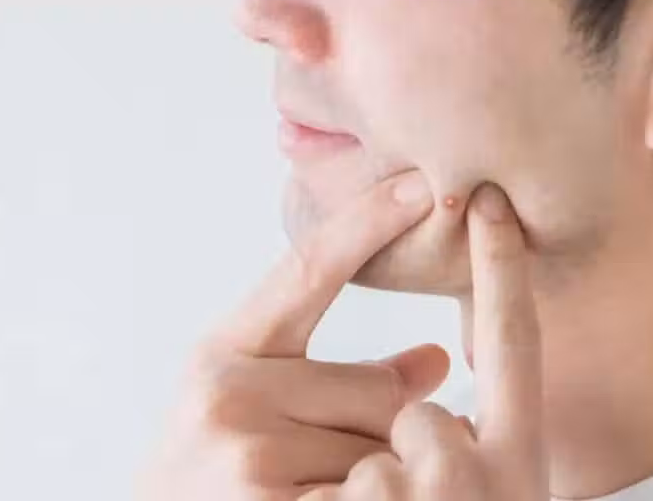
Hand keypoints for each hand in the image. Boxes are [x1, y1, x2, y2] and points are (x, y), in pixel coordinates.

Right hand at [137, 171, 450, 500]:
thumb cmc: (214, 474)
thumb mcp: (257, 409)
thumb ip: (345, 381)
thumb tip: (438, 358)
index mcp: (223, 352)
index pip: (308, 271)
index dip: (369, 224)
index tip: (421, 183)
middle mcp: (228, 393)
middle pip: (381, 391)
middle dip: (385, 430)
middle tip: (334, 461)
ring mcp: (249, 455)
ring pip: (386, 450)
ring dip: (378, 475)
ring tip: (324, 489)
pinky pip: (375, 488)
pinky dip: (375, 499)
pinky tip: (333, 499)